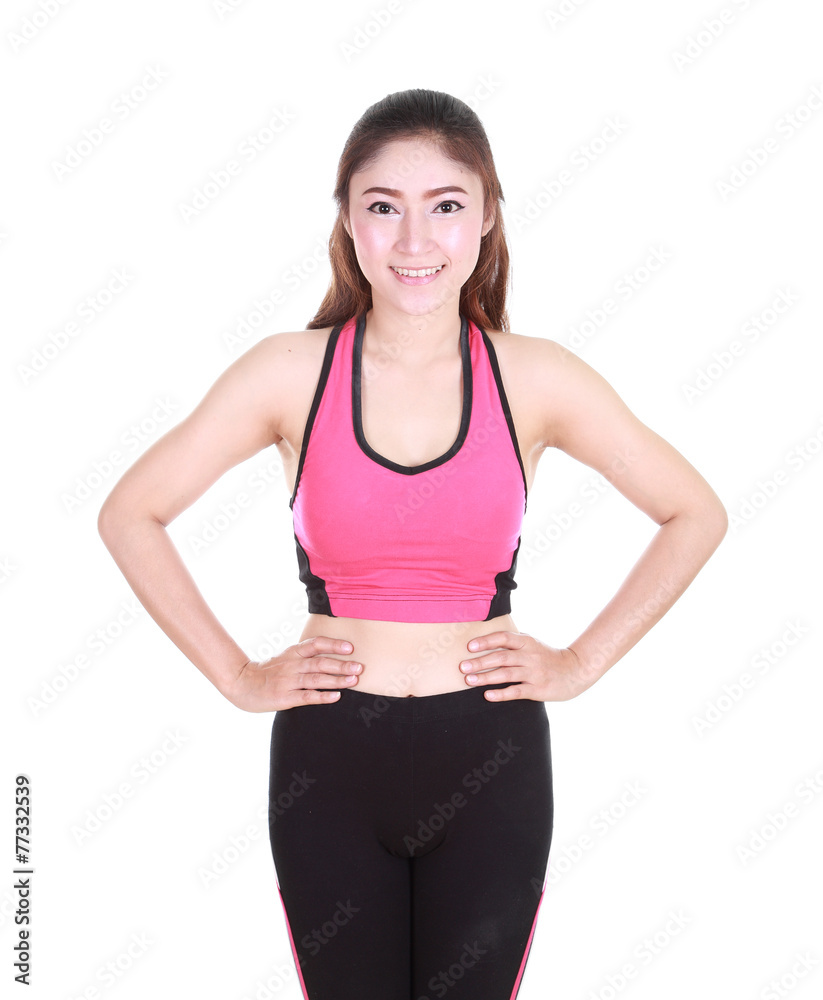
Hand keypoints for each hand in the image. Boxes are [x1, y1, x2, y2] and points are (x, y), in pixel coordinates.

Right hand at [221, 637, 361, 711]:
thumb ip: (304, 655)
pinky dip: (323, 696)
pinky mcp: (285, 697)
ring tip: (354, 680)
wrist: (242, 684)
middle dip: (342, 664)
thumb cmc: (268, 671)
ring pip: (316, 678)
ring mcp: (289, 681)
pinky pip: (307, 696)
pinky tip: (336, 696)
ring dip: (337, 679)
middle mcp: (292, 665)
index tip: (350, 647)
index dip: (333, 644)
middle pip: (320, 662)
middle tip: (360, 666)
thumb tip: (330, 653)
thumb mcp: (285, 657)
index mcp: (293, 652)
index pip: (316, 644)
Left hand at [459, 631, 593, 701]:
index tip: (470, 647)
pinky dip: (501, 694)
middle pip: (501, 658)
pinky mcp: (537, 689)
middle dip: (480, 662)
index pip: (503, 638)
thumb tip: (486, 640)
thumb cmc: (548, 656)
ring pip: (506, 674)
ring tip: (469, 681)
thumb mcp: (533, 643)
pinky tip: (487, 695)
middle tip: (462, 667)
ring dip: (485, 678)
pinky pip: (516, 691)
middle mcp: (530, 656)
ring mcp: (534, 673)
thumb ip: (514, 642)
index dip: (486, 642)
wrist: (575, 670)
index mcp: (527, 642)